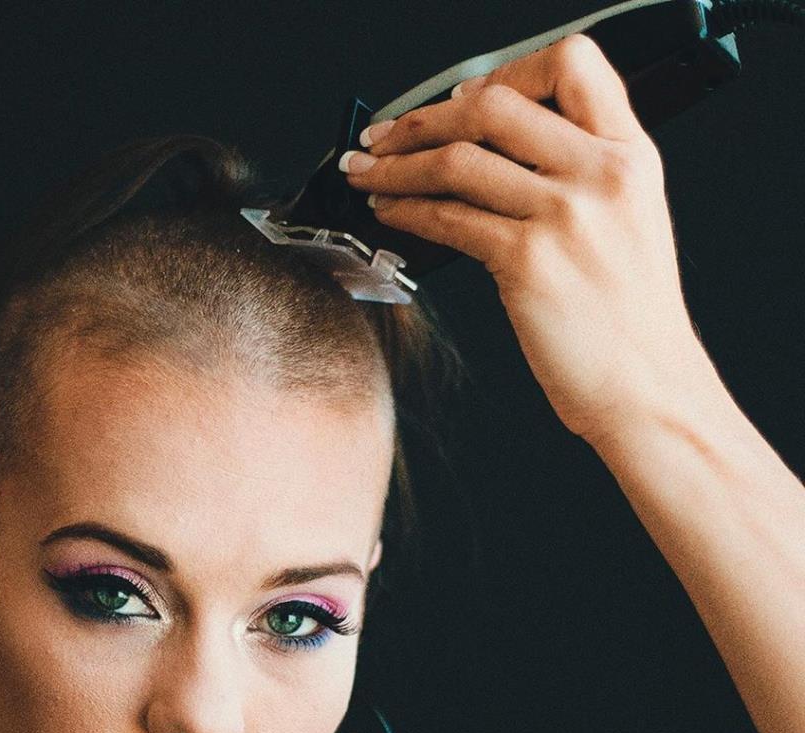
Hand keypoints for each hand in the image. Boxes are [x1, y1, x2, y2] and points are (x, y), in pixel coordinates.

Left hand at [341, 34, 720, 446]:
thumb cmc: (631, 319)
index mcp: (631, 154)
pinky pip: (449, 219)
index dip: (505, 72)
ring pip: (459, 160)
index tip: (461, 100)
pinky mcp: (528, 263)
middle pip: (496, 105)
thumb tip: (501, 154)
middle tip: (383, 137)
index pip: (571, 64)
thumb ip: (584, 174)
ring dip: (397, 165)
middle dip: (423, 118)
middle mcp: (601, 174)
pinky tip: (389, 214)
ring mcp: (564, 217)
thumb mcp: (631, 221)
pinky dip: (407, 212)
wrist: (648, 387)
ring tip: (366, 176)